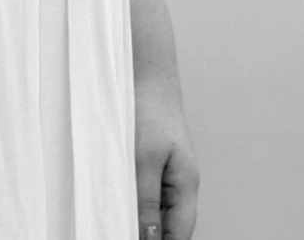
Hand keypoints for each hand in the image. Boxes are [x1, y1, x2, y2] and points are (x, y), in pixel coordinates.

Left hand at [134, 67, 198, 239]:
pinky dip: (135, 205)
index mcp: (186, 184)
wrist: (147, 79)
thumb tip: (150, 237)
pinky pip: (149, 197)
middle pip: (171, 226)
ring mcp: (170, 176)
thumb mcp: (143, 160)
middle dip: (151, 237)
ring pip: (158, 212)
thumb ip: (146, 201)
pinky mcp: (156, 167)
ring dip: (142, 222)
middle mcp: (182, 184)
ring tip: (117, 224)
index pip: (180, 233)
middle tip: (120, 233)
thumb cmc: (149, 112)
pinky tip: (118, 206)